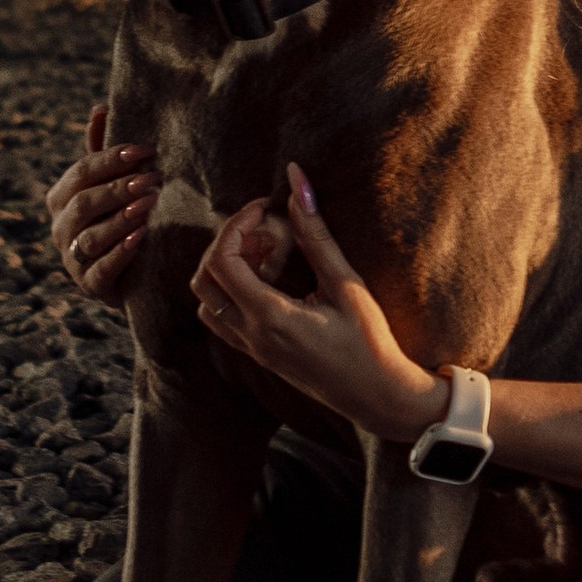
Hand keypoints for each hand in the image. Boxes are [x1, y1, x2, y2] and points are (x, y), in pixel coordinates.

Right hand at [46, 104, 158, 302]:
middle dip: (119, 188)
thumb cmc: (121, 217)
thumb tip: (99, 109)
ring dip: (122, 218)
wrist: (136, 273)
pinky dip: (121, 252)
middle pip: (84, 203)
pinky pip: (101, 269)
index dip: (111, 159)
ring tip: (151, 203)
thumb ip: (104, 152)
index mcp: (61, 199)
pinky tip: (142, 237)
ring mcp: (72, 260)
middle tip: (153, 177)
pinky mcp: (90, 286)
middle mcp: (60, 229)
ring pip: (91, 236)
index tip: (145, 149)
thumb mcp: (114, 185)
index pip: (81, 173)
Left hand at [192, 165, 442, 438]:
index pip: (223, 260)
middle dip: (227, 243)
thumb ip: (315, 234)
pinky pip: (223, 318)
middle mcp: (251, 336)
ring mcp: (252, 349)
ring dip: (225, 268)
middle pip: (204, 279)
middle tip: (265, 228)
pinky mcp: (259, 355)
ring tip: (267, 253)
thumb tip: (297, 184)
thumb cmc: (369, 342)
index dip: (237, 225)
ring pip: (208, 301)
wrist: (377, 396)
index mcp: (270, 317)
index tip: (265, 207)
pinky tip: (269, 278)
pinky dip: (231, 290)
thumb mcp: (345, 284)